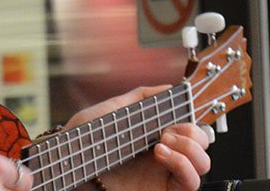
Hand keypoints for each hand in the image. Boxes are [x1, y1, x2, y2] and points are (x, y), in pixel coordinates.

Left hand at [66, 85, 212, 190]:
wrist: (67, 164)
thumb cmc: (80, 141)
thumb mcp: (111, 111)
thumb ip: (140, 98)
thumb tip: (170, 89)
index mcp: (154, 135)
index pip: (189, 125)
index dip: (192, 116)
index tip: (183, 108)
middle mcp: (163, 155)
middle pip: (202, 143)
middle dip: (192, 131)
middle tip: (167, 129)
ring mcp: (164, 174)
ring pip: (203, 163)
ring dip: (190, 147)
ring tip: (161, 142)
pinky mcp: (162, 190)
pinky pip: (191, 183)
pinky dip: (183, 165)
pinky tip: (161, 154)